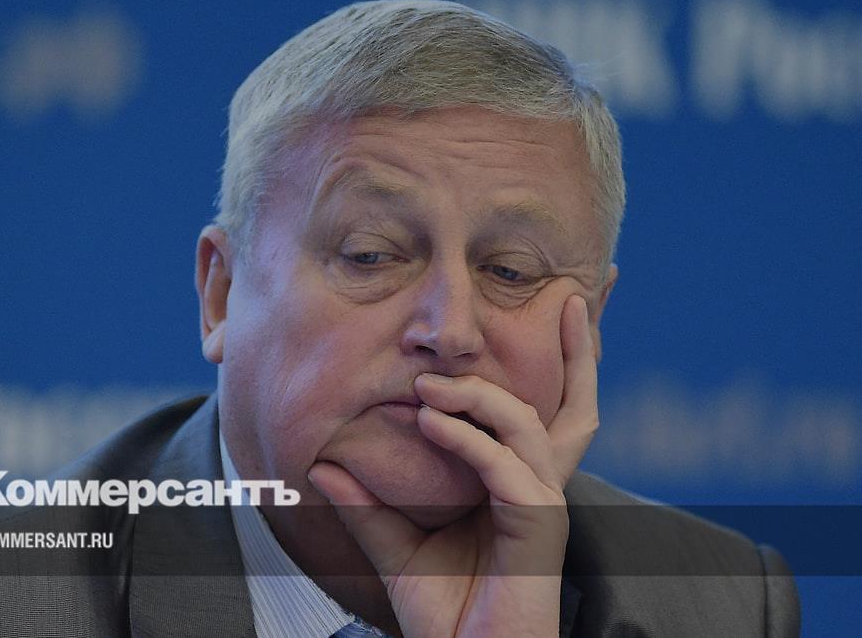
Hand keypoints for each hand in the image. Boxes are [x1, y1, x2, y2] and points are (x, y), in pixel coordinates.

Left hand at [307, 295, 598, 637]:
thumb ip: (365, 506)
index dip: (561, 366)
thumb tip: (320, 467)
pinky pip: (507, 469)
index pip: (544, 414)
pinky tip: (431, 424)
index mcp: (516, 486)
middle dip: (580, 350)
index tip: (558, 310)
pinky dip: (469, 441)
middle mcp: (539, 488)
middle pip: (577, 407)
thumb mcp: (394, 550)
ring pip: (531, 427)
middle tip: (569, 295)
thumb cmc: (442, 614)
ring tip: (426, 389)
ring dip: (479, 397)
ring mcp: (543, 507)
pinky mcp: (538, 529)